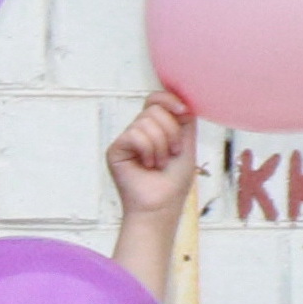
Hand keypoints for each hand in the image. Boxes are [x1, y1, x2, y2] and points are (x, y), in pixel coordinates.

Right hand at [108, 89, 197, 223]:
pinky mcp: (115, 150)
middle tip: (172, 153)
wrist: (162, 204)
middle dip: (171, 132)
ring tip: (159, 163)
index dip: (169, 99)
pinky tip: (147, 165)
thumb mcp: (187, 144)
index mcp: (155, 128)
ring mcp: (126, 140)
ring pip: (146, 122)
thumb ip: (184, 121)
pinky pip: (134, 135)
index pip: (156, 99)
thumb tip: (180, 100)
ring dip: (161, 145)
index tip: (183, 112)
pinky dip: (148, 150)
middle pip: (154, 109)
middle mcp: (138, 131)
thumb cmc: (174, 180)